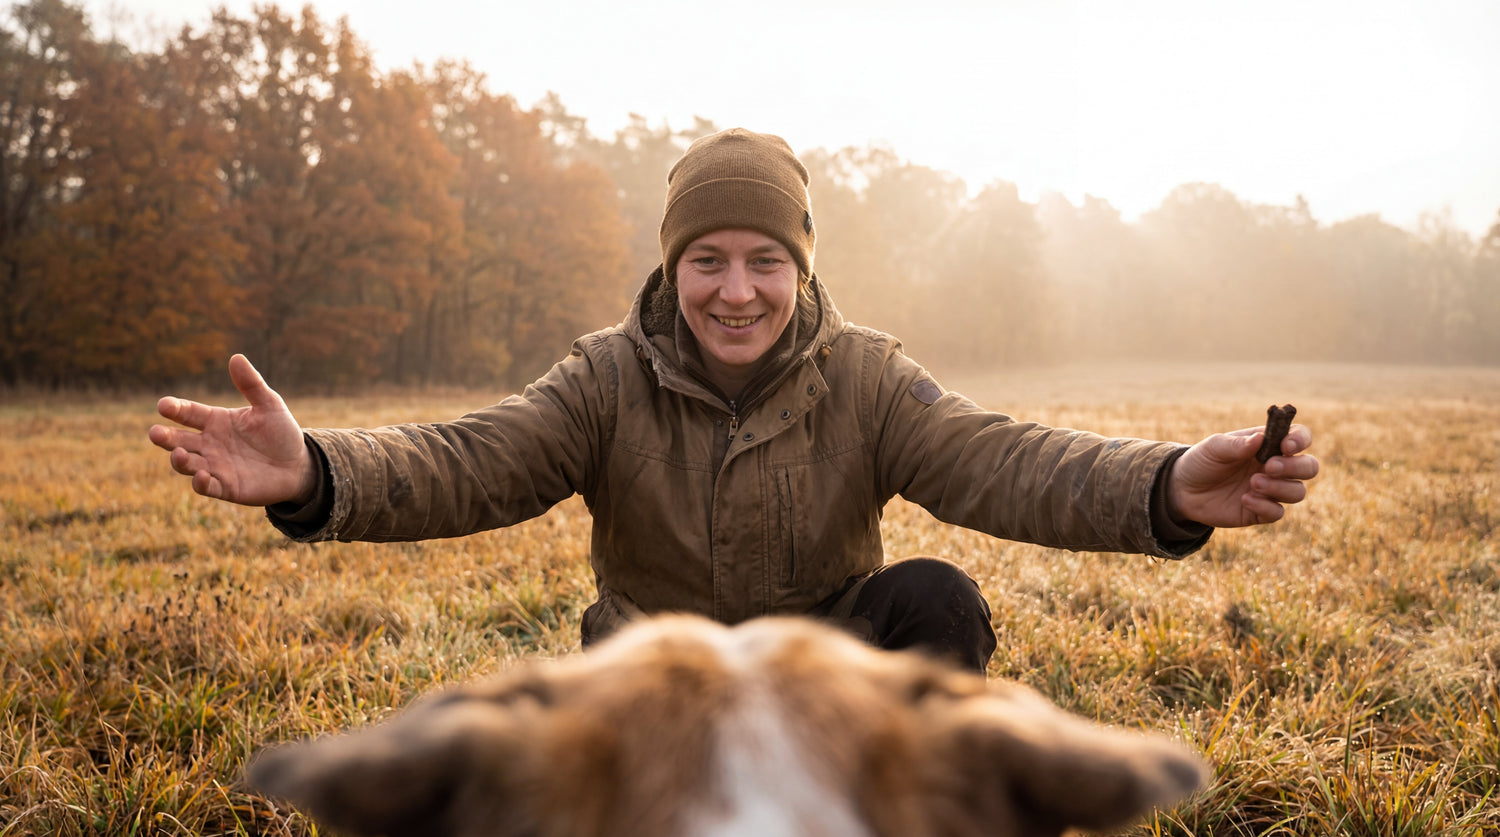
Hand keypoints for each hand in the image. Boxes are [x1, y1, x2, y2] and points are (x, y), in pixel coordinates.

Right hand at [148, 354, 314, 505]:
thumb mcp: (270, 405)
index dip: (175, 409)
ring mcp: (214, 466)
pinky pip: (207, 487)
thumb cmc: (281, 433)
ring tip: (179, 454)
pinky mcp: (225, 487)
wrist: (298, 465)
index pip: (188, 413)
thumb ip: (252, 384)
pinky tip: (201, 476)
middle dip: (165, 437)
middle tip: (155, 433)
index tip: (164, 405)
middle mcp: (209, 444)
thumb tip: (236, 357)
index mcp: (215, 421)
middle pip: (179, 440)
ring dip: (180, 460)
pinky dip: (200, 483)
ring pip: (187, 464)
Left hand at [1166, 423, 1319, 527]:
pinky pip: (1278, 512)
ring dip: (1280, 488)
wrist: (1183, 490)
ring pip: (1298, 492)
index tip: (1286, 446)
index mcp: (1267, 444)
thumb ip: (1235, 444)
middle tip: (1269, 467)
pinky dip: (1265, 506)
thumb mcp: (1213, 447)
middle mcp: (1275, 466)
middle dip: (1295, 468)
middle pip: (1309, 467)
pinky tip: (1245, 499)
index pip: (1299, 437)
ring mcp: (1270, 490)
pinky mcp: (1261, 511)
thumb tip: (1259, 439)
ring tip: (1253, 483)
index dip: (1300, 440)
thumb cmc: (1202, 461)